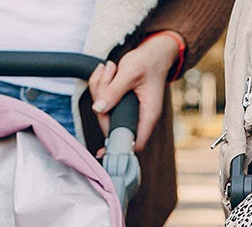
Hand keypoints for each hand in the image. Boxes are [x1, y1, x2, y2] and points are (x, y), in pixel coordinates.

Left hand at [88, 31, 182, 150]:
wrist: (154, 52)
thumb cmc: (148, 61)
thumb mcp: (130, 72)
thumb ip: (114, 91)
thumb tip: (98, 109)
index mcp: (148, 115)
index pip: (134, 142)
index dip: (118, 147)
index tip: (102, 150)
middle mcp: (139, 117)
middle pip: (112, 126)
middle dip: (102, 101)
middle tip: (106, 76)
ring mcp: (129, 112)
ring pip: (104, 112)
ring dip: (99, 88)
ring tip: (109, 69)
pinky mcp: (120, 105)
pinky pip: (103, 102)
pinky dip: (99, 86)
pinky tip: (105, 71)